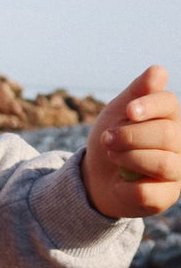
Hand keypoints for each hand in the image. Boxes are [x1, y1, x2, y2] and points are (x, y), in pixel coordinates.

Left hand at [82, 65, 180, 217]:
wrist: (95, 176)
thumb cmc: (111, 140)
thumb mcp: (116, 113)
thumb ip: (136, 93)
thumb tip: (158, 71)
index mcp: (168, 118)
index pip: (169, 104)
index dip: (149, 105)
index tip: (128, 111)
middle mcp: (179, 143)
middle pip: (166, 133)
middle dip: (130, 135)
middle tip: (107, 138)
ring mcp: (176, 171)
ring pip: (163, 162)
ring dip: (129, 157)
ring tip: (112, 154)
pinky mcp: (165, 196)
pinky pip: (149, 190)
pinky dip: (127, 184)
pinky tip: (120, 179)